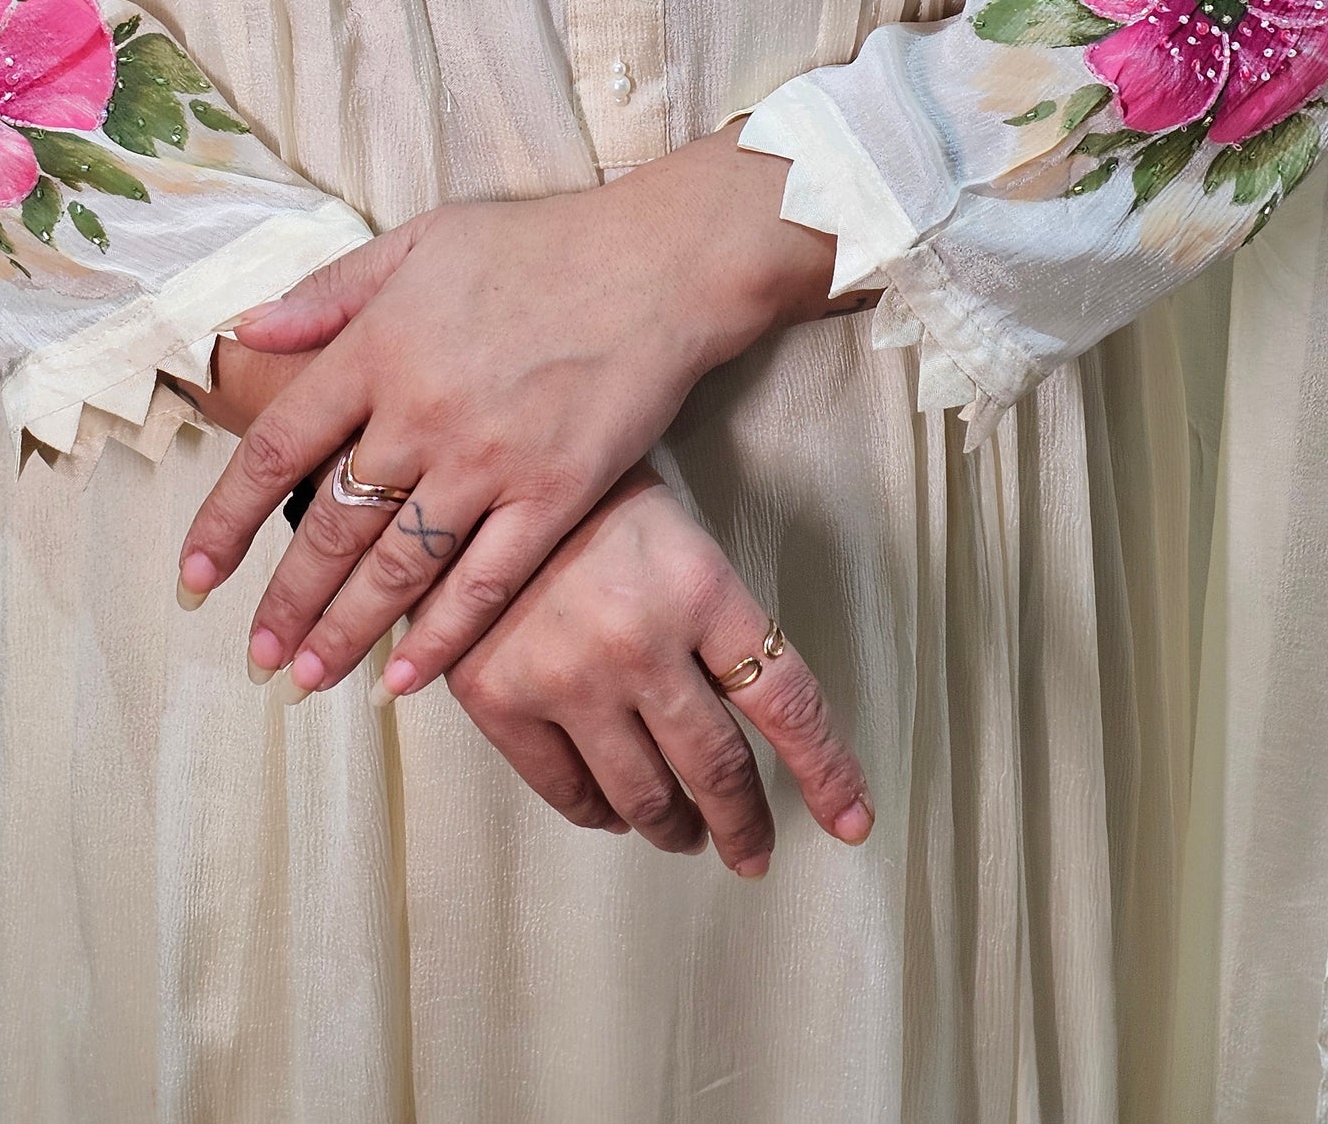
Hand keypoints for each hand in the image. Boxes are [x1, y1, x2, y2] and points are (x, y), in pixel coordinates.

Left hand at [176, 125, 860, 699]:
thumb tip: (246, 329)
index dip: (226, 520)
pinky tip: (404, 678)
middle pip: (330, 526)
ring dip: (345, 632)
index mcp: (379, 346)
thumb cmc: (536, 244)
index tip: (195, 577)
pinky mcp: (555, 494)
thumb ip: (329, 291)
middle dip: (284, 601)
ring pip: (397, 568)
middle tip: (254, 655)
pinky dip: (441, 637)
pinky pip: (486, 581)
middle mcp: (422, 410)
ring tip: (306, 679)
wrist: (657, 262)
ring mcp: (490, 458)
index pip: (279, 448)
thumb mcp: (419, 240)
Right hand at [447, 462, 871, 873]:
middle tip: (754, 848)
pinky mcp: (499, 699)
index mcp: (700, 587)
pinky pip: (568, 792)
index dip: (826, 771)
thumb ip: (719, 627)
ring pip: (645, 795)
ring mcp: (566, 676)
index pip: (788, 702)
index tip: (851, 822)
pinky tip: (614, 809)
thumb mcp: (680, 538)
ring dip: (675, 826)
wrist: (476, 479)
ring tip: (684, 831)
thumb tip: (765, 720)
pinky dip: (601, 813)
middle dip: (745, 821)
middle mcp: (640, 641)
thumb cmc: (594, 504)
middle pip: (718, 766)